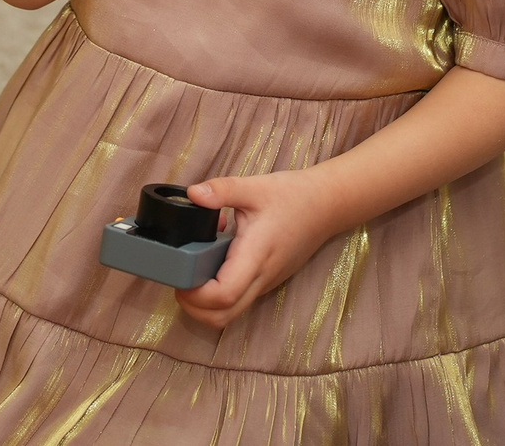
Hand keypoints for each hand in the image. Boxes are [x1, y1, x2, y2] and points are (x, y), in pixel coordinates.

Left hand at [174, 170, 340, 331]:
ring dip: (205, 305)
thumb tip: (192, 194)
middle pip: (223, 316)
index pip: (223, 295)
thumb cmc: (292, 197)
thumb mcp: (255, 187)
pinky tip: (212, 264)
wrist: (326, 206)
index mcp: (256, 256)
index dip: (196, 295)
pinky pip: (239, 300)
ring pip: (231, 313)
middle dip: (194, 308)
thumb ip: (222, 190)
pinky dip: (219, 295)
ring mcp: (265, 283)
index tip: (178, 277)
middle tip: (178, 281)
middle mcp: (261, 277)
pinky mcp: (266, 281)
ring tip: (191, 273)